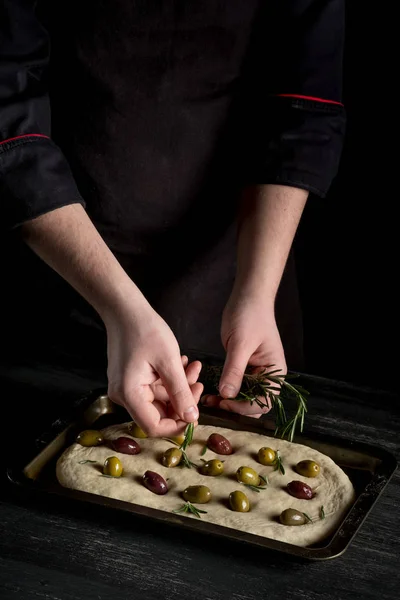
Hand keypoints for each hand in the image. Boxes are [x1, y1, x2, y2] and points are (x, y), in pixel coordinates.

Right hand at [105, 301, 202, 435]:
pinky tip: (183, 364)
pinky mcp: (131, 379)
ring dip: (179, 386)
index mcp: (130, 394)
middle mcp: (124, 395)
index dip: (176, 425)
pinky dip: (170, 379)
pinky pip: (154, 387)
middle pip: (157, 413)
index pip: (153, 426)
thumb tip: (191, 418)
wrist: (125, 309)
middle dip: (182, 400)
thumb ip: (181, 393)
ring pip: (159, 398)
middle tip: (200, 384)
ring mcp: (126, 387)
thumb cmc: (145, 330)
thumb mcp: (169, 362)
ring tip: (195, 368)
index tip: (195, 414)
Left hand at [201, 292, 285, 416]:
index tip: (225, 402)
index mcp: (275, 371)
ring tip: (208, 400)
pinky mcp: (243, 368)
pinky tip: (210, 392)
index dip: (246, 407)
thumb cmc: (250, 315)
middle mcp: (267, 375)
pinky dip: (224, 392)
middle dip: (235, 408)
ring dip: (228, 402)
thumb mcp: (241, 343)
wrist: (247, 297)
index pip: (265, 401)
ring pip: (243, 397)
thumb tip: (227, 395)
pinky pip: (235, 386)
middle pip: (255, 404)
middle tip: (213, 404)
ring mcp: (255, 372)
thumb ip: (235, 370)